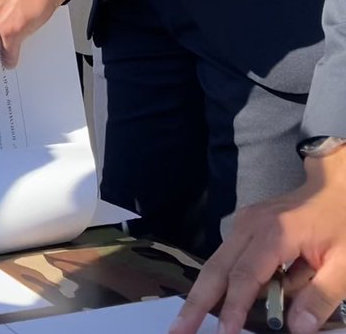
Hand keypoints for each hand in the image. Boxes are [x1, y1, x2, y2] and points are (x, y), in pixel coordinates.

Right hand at [172, 149, 345, 333]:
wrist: (336, 186)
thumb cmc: (343, 222)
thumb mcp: (345, 263)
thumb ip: (321, 296)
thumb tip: (297, 329)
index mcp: (274, 233)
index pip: (245, 277)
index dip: (233, 308)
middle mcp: (248, 226)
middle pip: (215, 268)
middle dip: (196, 302)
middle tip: (177, 331)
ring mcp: (243, 224)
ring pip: (216, 264)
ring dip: (203, 295)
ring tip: (188, 322)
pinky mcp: (244, 228)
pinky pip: (230, 260)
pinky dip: (222, 283)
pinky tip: (222, 304)